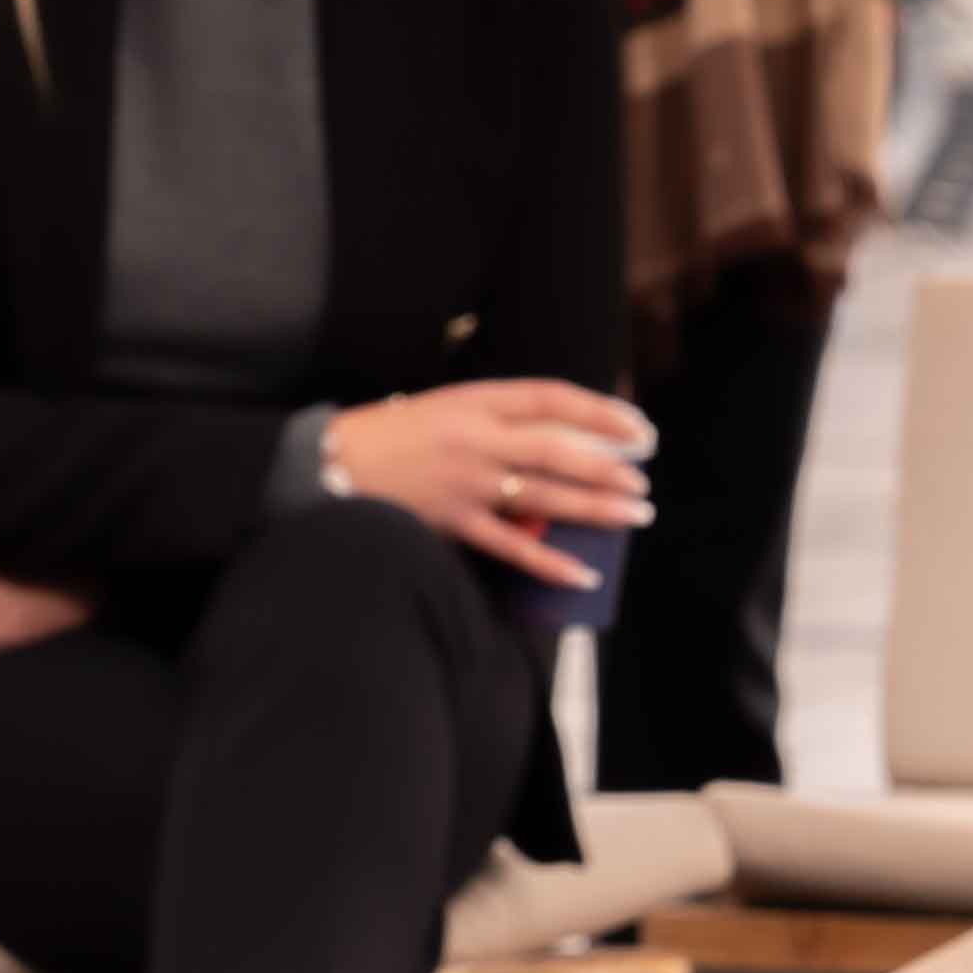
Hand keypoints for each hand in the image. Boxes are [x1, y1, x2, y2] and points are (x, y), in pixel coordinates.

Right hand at [322, 376, 657, 589]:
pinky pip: (512, 547)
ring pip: (546, 496)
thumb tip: (559, 443)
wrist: (330, 463)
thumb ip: (497, 421)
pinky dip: (549, 562)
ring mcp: (466, 483)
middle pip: (559, 449)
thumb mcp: (445, 408)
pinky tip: (581, 574)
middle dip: (609, 466)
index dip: (600, 412)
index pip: (552, 398)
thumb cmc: (391, 436)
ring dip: (596, 507)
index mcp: (475, 400)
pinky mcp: (453, 522)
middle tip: (642, 480)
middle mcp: (476, 438)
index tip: (636, 428)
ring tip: (634, 515)